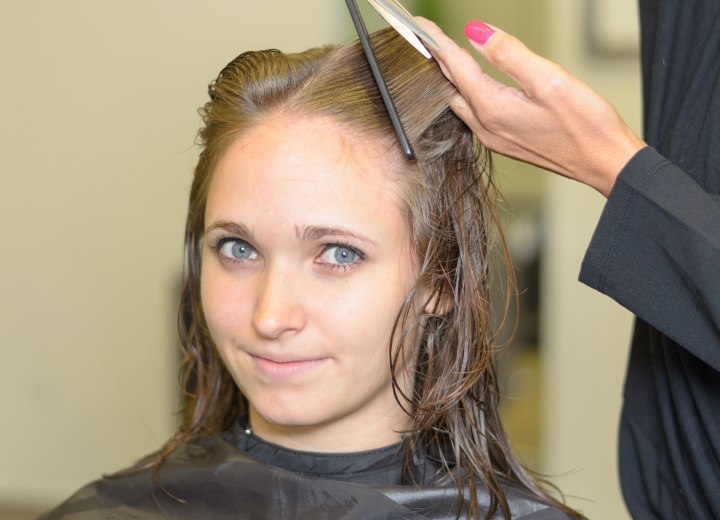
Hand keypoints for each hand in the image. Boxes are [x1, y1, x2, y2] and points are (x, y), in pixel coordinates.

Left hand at [416, 18, 645, 196]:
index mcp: (492, 109)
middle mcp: (486, 127)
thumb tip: (476, 32)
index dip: (437, 42)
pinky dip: (466, 92)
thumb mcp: (549, 79)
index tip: (421, 24)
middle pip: (451, 86)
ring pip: (460, 101)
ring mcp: (494, 138)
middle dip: (437, 59)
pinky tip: (471, 82)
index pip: (455, 67)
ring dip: (451, 77)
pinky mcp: (505, 142)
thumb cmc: (586, 124)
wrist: (605, 163)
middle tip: (425, 36)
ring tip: (443, 54)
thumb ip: (509, 53)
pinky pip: (473, 113)